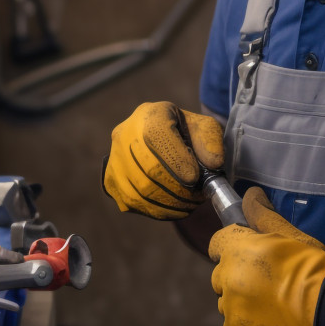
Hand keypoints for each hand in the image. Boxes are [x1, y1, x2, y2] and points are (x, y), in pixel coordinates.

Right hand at [102, 102, 222, 219]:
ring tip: (190, 204)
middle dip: (178, 188)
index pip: (157, 136)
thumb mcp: (204, 127)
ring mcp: (114, 158)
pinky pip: (132, 202)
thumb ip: (210, 142)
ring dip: (170, 203)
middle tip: (198, 197)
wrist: (159, 136)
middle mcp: (125, 134)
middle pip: (148, 168)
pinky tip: (175, 209)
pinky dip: (157, 210)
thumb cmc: (185, 131)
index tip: (195, 178)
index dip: (176, 160)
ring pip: (139, 189)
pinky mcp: (111, 180)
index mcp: (150, 114)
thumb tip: (213, 164)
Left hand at [208, 187, 324, 325]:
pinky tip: (270, 319)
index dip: (232, 244)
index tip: (248, 250)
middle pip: (221, 274)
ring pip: (227, 301)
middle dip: (236, 274)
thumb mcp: (291, 235)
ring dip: (241, 300)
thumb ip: (264, 215)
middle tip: (265, 278)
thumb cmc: (311, 269)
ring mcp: (232, 310)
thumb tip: (251, 194)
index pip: (217, 242)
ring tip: (270, 301)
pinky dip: (247, 323)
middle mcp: (228, 280)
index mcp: (237, 251)